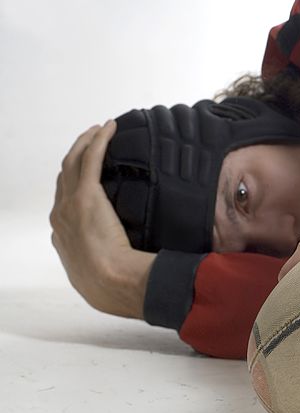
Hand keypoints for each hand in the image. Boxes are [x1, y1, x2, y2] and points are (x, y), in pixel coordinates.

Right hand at [50, 120, 155, 318]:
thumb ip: (106, 263)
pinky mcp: (87, 195)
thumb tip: (126, 265)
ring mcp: (70, 203)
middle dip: (75, 155)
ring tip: (97, 130)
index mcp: (61, 234)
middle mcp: (60, 214)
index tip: (86, 173)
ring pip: (73, 162)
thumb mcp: (100, 276)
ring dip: (85, 143)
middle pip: (64, 175)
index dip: (73, 182)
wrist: (108, 280)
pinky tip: (108, 128)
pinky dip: (97, 141)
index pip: (63, 199)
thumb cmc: (109, 285)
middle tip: (89, 141)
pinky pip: (91, 158)